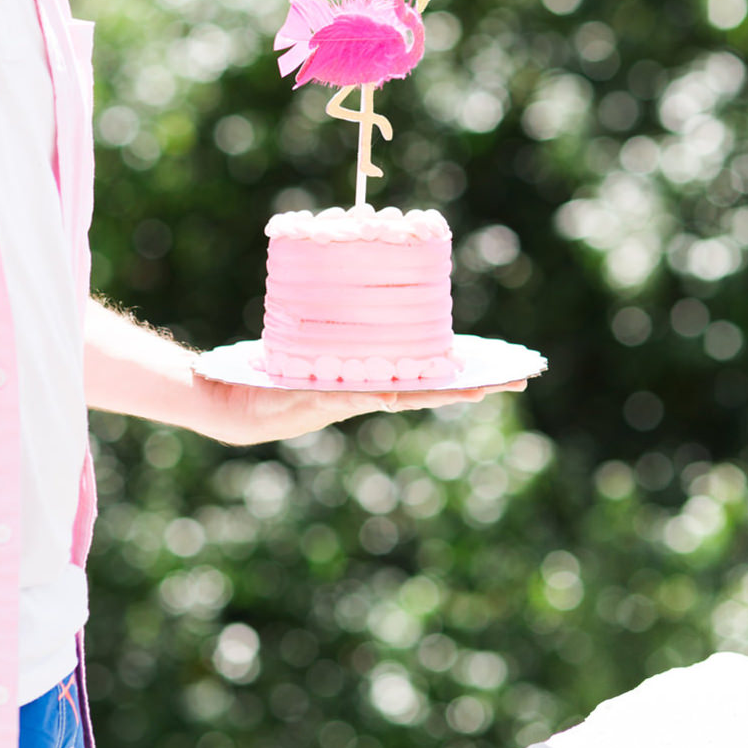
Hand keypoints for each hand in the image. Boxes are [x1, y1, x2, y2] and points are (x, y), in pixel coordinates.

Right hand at [190, 374, 526, 445]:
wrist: (229, 405)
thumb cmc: (258, 406)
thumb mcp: (297, 403)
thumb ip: (337, 398)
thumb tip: (386, 394)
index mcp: (359, 398)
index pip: (417, 393)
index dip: (454, 387)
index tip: (493, 385)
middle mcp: (365, 390)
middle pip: (427, 382)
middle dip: (470, 378)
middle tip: (517, 373)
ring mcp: (355, 379)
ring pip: (411, 369)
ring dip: (447, 365)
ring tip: (485, 359)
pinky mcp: (339, 367)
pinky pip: (383, 356)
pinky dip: (408, 350)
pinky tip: (422, 341)